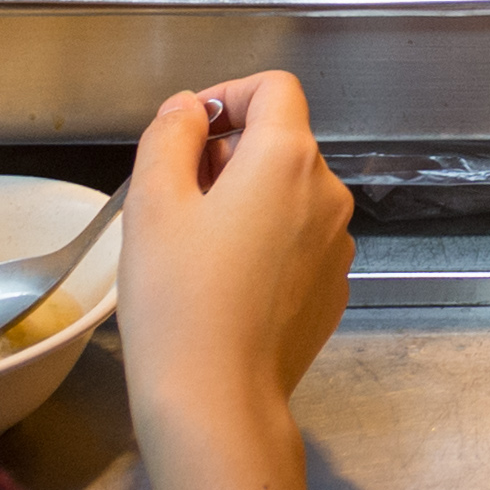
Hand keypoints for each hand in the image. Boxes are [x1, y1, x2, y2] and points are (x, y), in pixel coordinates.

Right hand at [120, 72, 356, 426]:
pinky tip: (222, 284)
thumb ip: (169, 136)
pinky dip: (263, 242)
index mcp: (288, 160)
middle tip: (172, 199)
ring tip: (191, 249)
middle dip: (226, 154)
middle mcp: (327, 194)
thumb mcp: (153, 204)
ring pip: (288, 194)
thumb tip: (187, 109)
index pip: (274, 87)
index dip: (226, 95)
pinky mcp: (331, 288)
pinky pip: (297, 241)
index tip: (186, 131)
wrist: (217, 401)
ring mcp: (336, 245)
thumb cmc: (180, 303)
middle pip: (281, 141)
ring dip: (243, 201)